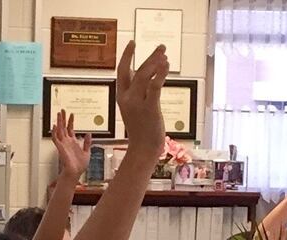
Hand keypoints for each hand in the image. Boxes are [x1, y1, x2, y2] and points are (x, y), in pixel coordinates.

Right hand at [52, 109, 90, 180]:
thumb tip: (88, 133)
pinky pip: (55, 139)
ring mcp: (63, 144)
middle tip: (62, 110)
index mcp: (73, 142)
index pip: (70, 129)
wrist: (76, 172)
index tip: (72, 114)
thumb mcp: (87, 152)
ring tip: (59, 114)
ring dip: (59, 122)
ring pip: (59, 130)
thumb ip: (87, 142)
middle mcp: (67, 142)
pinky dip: (54, 132)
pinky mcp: (60, 148)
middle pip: (64, 127)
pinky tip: (55, 126)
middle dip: (63, 118)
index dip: (71, 121)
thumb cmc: (80, 165)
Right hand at [116, 41, 168, 156]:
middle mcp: (127, 98)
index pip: (122, 71)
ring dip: (155, 62)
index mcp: (122, 97)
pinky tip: (165, 65)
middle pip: (135, 70)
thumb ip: (138, 94)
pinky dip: (160, 74)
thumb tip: (146, 78)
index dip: (126, 56)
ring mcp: (137, 103)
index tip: (132, 43)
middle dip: (149, 56)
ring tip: (165, 54)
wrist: (143, 149)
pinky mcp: (150, 108)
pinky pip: (154, 87)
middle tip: (161, 47)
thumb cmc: (142, 131)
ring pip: (144, 76)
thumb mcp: (135, 109)